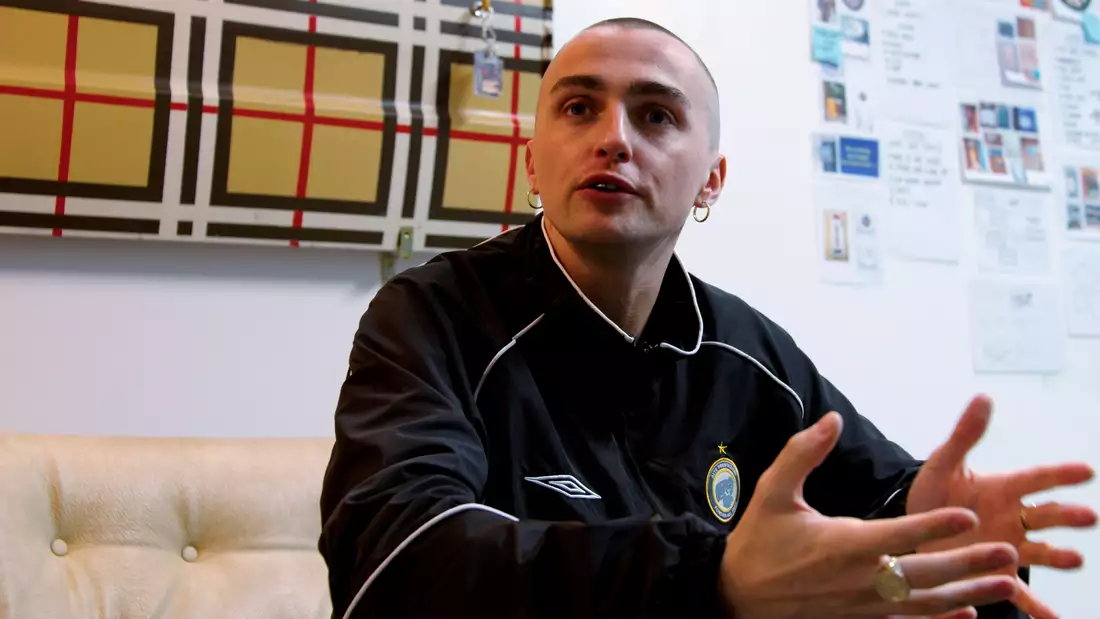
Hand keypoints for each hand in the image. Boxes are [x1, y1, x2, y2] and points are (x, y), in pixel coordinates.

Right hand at [719, 412, 1018, 618]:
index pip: (897, 536)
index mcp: (840, 545)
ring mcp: (862, 606)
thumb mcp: (772, 491)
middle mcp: (858, 579)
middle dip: (968, 563)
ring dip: (969, 593)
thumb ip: (802, 453)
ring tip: (1007, 585)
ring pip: (925, 603)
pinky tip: (969, 614)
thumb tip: (833, 419)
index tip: (967, 515)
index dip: (933, 526)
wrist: (738, 597)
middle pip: (923, 574)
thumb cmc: (758, 542)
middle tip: (1008, 553)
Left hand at [906, 395, 1097, 618]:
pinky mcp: (995, 574)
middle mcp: (1013, 519)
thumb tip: (984, 397)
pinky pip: (1019, 594)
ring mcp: (1008, 548)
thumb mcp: (943, 464)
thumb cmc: (933, 494)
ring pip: (1040, 552)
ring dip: (1058, 556)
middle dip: (1067, 515)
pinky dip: (1037, 608)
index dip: (1059, 475)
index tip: (1086, 470)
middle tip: (1088, 516)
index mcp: (1002, 489)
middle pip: (1045, 515)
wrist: (911, 531)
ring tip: (1074, 558)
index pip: (1035, 478)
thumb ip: (964, 435)